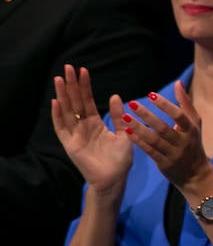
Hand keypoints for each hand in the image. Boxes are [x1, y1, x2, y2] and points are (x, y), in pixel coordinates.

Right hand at [51, 64, 132, 196]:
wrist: (114, 178)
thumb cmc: (120, 159)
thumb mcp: (124, 132)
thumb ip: (118, 116)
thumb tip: (115, 96)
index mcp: (95, 123)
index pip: (87, 101)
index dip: (85, 86)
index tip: (83, 70)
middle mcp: (83, 127)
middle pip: (75, 102)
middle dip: (71, 85)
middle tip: (68, 67)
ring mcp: (75, 135)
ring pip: (66, 111)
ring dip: (62, 95)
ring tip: (60, 79)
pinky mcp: (70, 144)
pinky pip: (62, 128)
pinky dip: (58, 115)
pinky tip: (56, 102)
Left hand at [123, 80, 212, 188]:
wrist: (196, 173)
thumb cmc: (193, 142)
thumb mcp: (194, 123)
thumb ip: (185, 103)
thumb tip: (177, 83)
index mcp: (191, 129)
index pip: (179, 115)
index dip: (165, 105)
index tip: (150, 94)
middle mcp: (183, 142)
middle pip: (163, 128)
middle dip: (147, 116)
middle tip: (132, 104)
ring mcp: (173, 154)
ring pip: (154, 140)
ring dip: (139, 128)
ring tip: (124, 117)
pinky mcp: (164, 164)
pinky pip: (149, 151)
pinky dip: (138, 142)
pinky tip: (127, 133)